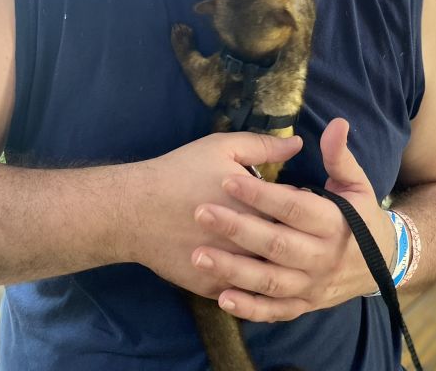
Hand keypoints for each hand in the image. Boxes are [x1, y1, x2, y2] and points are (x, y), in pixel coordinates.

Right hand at [115, 131, 302, 296]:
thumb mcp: (222, 147)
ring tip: (270, 245)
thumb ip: (263, 146)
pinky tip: (252, 267)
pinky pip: (243, 292)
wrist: (134, 210)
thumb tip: (297, 143)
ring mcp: (231, 271)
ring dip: (275, 263)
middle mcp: (248, 244)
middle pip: (288, 246)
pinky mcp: (213, 288)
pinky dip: (251, 282)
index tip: (295, 198)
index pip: (297, 212)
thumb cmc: (180, 172)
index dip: (300, 205)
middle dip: (294, 236)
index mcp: (256, 206)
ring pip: (269, 275)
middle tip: (287, 224)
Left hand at [190, 118, 395, 321]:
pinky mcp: (304, 305)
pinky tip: (221, 297)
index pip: (293, 206)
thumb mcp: (357, 183)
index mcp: (334, 222)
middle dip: (236, 227)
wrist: (384, 263)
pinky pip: (275, 310)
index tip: (228, 179)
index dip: (261, 194)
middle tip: (201, 212)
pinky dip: (249, 308)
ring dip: (233, 269)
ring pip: (269, 280)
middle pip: (276, 243)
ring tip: (198, 254)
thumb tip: (337, 123)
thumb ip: (340, 156)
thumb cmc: (362, 215)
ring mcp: (312, 285)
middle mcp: (322, 257)